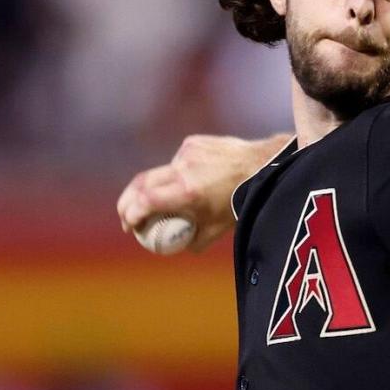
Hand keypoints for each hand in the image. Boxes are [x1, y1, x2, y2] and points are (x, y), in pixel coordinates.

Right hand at [116, 134, 285, 252]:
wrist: (263, 167)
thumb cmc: (241, 202)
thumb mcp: (217, 229)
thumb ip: (192, 240)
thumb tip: (173, 246)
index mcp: (188, 192)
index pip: (146, 202)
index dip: (131, 214)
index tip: (129, 226)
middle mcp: (183, 170)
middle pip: (140, 184)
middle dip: (127, 202)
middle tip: (126, 216)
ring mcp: (186, 153)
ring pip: (160, 172)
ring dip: (158, 188)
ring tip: (176, 199)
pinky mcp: (192, 143)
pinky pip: (177, 161)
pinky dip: (180, 173)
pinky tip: (199, 179)